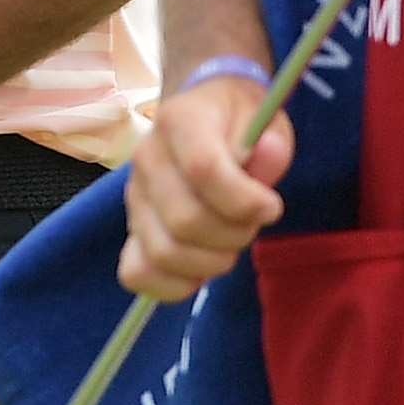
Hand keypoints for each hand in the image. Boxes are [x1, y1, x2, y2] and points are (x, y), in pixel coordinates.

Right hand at [120, 77, 290, 300]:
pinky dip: (173, 284)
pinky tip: (201, 269)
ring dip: (211, 261)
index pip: (203, 169)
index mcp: (179, 120)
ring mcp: (134, 197)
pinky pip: (136, 274)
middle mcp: (146, 157)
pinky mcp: (132, 230)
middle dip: (233, 233)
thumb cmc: (241, 124)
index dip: (243, 200)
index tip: (271, 206)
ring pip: (164, 252)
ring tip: (230, 242)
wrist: (209, 122)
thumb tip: (268, 155)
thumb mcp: (266, 120)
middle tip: (252, 223)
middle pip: (185, 219)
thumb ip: (271, 143)